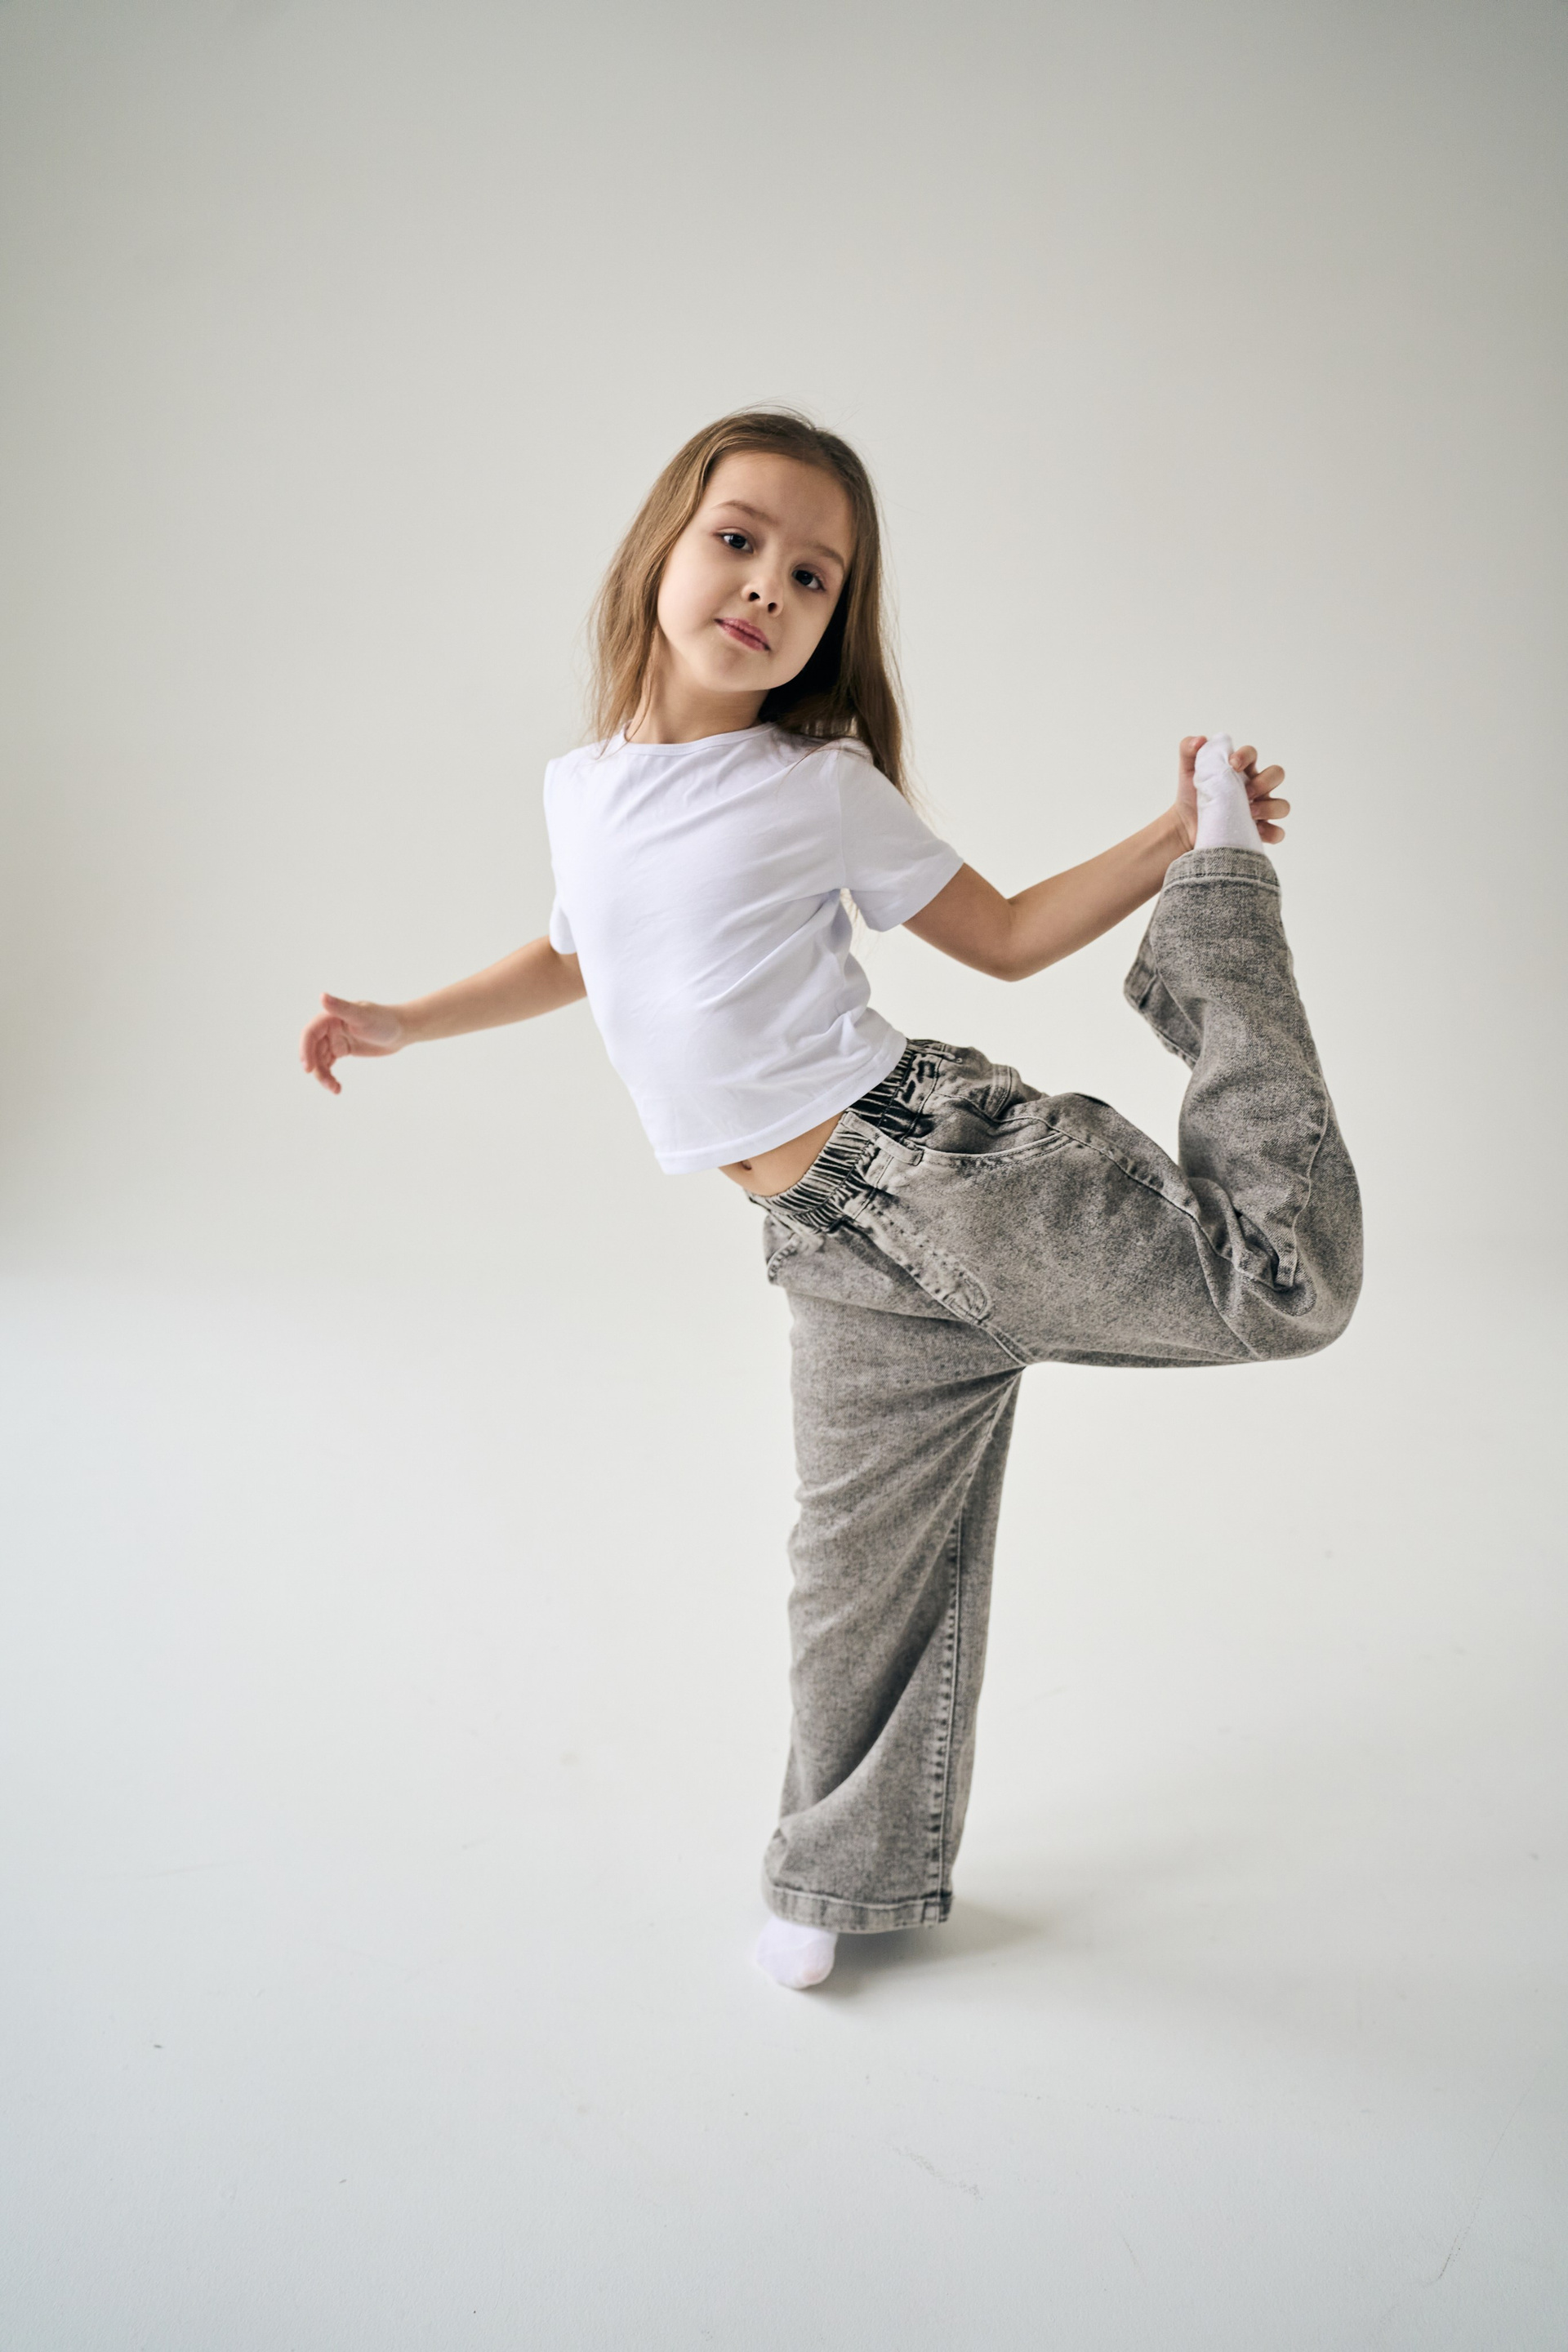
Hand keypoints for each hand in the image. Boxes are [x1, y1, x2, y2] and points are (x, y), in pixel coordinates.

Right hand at [299, 993, 405, 1094]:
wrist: (401, 1030)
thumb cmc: (384, 1020)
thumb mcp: (363, 1016)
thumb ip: (342, 1008)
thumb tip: (322, 996)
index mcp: (330, 1017)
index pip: (310, 1034)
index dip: (305, 1051)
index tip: (308, 1069)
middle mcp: (329, 1028)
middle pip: (313, 1050)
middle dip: (317, 1068)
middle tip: (329, 1085)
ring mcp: (335, 1039)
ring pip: (319, 1060)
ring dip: (323, 1075)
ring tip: (335, 1089)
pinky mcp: (342, 1049)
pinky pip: (328, 1063)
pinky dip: (329, 1075)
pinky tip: (336, 1086)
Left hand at [1171, 735, 1290, 850]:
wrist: (1185, 826)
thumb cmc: (1191, 796)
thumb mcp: (1187, 770)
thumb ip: (1189, 748)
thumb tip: (1200, 741)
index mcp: (1241, 770)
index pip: (1252, 754)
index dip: (1246, 756)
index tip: (1232, 764)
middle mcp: (1256, 787)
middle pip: (1277, 774)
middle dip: (1264, 781)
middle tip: (1245, 792)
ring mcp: (1260, 810)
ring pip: (1282, 805)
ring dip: (1269, 807)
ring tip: (1249, 813)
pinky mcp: (1257, 832)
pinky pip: (1277, 832)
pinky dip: (1270, 832)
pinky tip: (1255, 830)